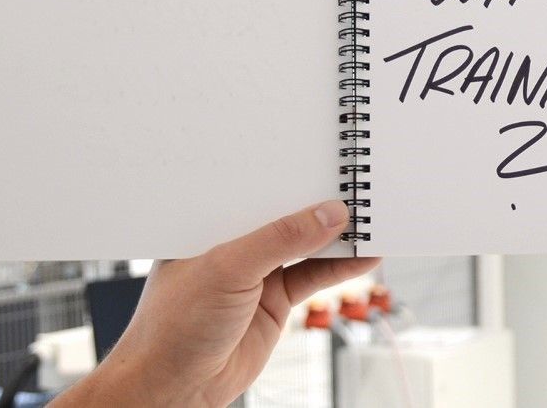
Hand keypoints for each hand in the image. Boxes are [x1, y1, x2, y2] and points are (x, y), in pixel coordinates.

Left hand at [53, 200, 379, 407]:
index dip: (290, 175)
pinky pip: (313, 277)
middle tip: (358, 184)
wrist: (174, 388)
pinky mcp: (274, 300)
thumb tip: (329, 215)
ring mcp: (255, 272)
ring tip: (373, 220)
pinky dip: (340, 268)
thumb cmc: (173, 325)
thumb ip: (281, 240)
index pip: (255, 188)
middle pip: (285, 215)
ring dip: (336, 238)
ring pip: (304, 246)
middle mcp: (232, 242)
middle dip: (318, 203)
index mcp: (208, 222)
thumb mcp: (228, 268)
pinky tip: (365, 258)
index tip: (327, 163)